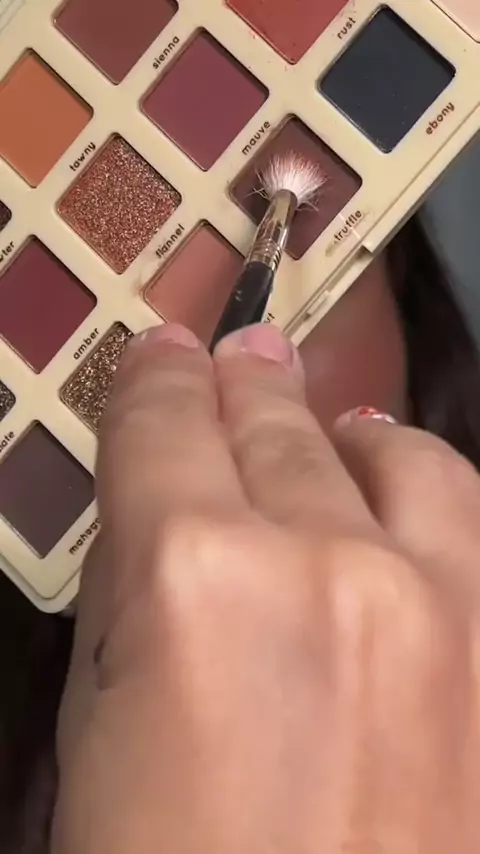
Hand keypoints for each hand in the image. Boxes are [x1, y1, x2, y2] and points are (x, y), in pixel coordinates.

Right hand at [53, 323, 479, 852]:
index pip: (163, 429)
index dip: (156, 384)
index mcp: (194, 582)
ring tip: (325, 421)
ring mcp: (442, 602)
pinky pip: (466, 520)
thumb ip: (134, 602)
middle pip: (274, 430)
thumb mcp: (102, 741)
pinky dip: (420, 488)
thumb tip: (161, 518)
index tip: (163, 355)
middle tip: (236, 357)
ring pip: (392, 454)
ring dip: (342, 431)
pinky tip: (397, 484)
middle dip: (242, 390)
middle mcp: (324, 562)